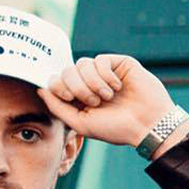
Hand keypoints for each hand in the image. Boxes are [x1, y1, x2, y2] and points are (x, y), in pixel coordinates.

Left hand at [37, 55, 175, 146]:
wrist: (148, 124)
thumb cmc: (117, 129)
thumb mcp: (81, 124)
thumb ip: (58, 107)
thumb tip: (40, 89)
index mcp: (80, 97)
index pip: (57, 80)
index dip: (58, 86)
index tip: (68, 97)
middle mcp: (91, 83)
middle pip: (67, 70)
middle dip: (76, 86)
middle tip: (93, 101)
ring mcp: (105, 72)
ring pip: (82, 64)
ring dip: (93, 82)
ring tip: (108, 96)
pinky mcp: (119, 64)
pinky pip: (100, 59)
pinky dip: (105, 75)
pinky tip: (117, 87)